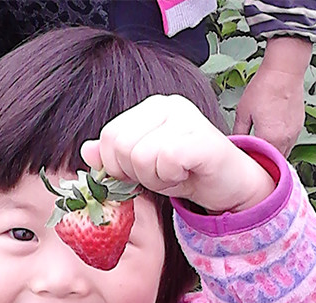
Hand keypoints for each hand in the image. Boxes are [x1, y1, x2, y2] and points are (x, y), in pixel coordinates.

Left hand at [81, 94, 273, 212]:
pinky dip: (171, 178)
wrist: (228, 186)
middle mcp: (167, 104)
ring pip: (140, 157)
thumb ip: (115, 157)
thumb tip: (87, 151)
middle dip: (137, 174)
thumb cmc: (186, 174)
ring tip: (175, 175)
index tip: (143, 173)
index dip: (118, 166)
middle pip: (120, 146)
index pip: (109, 137)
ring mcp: (185, 117)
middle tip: (162, 174)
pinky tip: (185, 175)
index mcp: (149, 108)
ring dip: (156, 179)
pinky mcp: (201, 137)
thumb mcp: (144, 168)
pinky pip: (165, 160)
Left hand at [233, 37, 311, 156]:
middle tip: (250, 162)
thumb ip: (238, 132)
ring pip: (282, 156)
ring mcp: (294, 135)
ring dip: (272, 157)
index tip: (243, 164)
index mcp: (270, 138)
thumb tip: (234, 144)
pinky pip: (288, 146)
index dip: (250, 165)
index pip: (259, 163)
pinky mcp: (298, 128)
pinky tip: (270, 141)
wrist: (285, 70)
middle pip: (273, 164)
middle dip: (262, 164)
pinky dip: (279, 147)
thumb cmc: (265, 87)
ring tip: (260, 153)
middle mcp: (285, 140)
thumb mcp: (243, 112)